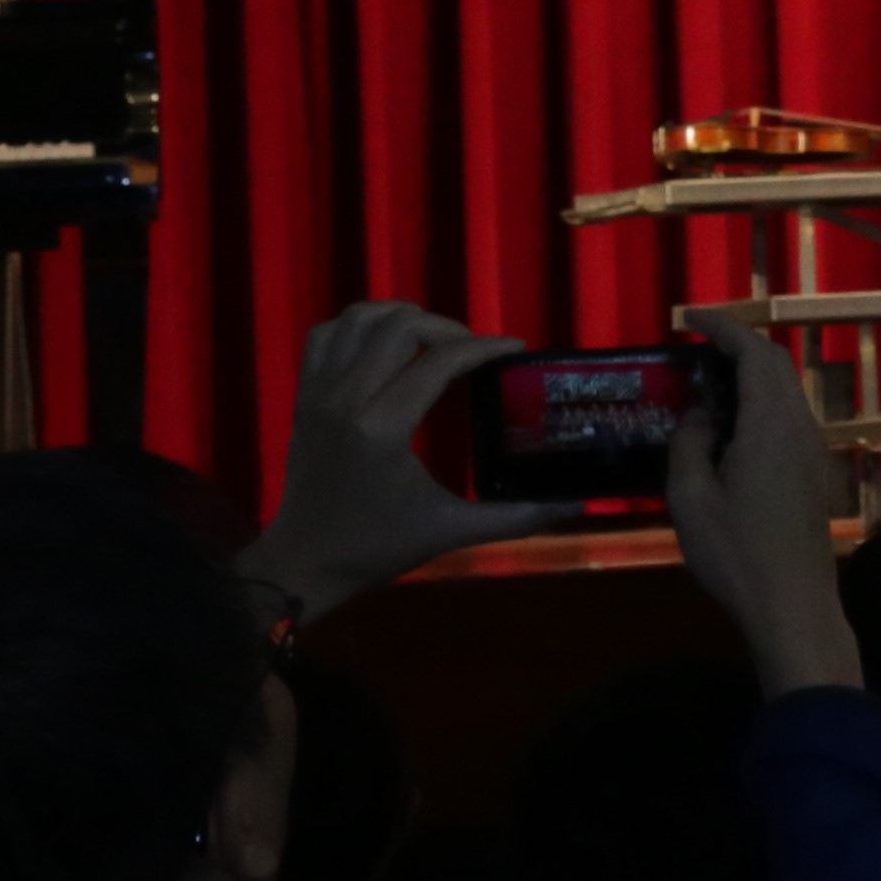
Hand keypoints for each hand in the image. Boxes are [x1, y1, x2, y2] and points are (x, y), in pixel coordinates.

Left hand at [235, 300, 557, 622]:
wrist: (303, 563)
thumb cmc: (377, 548)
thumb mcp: (451, 531)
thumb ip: (517, 516)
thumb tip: (577, 504)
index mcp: (383, 427)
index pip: (440, 360)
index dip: (485, 347)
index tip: (516, 350)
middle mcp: (346, 398)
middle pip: (400, 325)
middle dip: (448, 327)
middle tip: (475, 353)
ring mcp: (319, 393)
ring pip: (358, 318)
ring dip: (401, 317)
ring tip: (432, 340)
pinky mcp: (303, 396)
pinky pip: (325, 335)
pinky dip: (356, 328)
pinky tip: (383, 347)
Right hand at [666, 314, 862, 695]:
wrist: (792, 604)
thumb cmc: (735, 553)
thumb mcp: (690, 498)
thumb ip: (690, 443)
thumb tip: (699, 414)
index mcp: (771, 424)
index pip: (754, 353)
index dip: (724, 327)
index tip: (690, 318)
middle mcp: (800, 426)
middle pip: (776, 364)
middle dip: (738, 344)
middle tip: (696, 347)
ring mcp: (813, 450)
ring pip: (786, 390)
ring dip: (751, 374)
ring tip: (707, 383)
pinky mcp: (814, 472)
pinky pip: (789, 416)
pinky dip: (760, 401)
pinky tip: (731, 425)